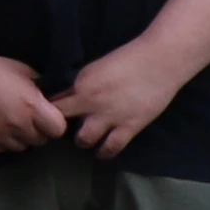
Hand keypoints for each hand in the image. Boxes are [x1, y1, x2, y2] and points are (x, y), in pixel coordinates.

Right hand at [0, 28, 67, 156]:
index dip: (54, 124)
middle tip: (25, 117)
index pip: (58, 129)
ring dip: (20, 137)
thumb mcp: (24, 72)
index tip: (46, 116)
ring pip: (22, 147)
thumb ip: (41, 89)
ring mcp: (0, 135)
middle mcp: (18, 124)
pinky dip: (2, 140)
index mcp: (32, 106)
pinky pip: (3, 148)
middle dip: (37, 130)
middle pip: (41, 140)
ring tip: (9, 121)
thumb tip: (54, 100)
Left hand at [59, 30, 208, 162]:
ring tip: (86, 140)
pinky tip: (103, 151)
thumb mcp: (96, 68)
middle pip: (61, 123)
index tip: (50, 115)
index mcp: (80, 83)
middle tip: (65, 131)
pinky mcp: (129, 127)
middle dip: (60, 128)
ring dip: (83, 141)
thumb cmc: (129, 58)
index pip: (54, 103)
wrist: (160, 61)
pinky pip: (111, 148)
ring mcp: (109, 117)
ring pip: (83, 140)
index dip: (49, 111)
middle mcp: (89, 102)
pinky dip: (104, 152)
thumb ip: (81, 84)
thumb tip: (67, 96)